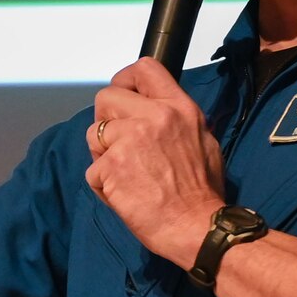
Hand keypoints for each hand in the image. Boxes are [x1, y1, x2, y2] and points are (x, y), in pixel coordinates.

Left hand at [85, 58, 226, 266]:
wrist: (197, 228)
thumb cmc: (202, 192)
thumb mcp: (204, 141)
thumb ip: (176, 120)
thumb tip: (157, 111)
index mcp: (178, 107)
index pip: (144, 68)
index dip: (125, 80)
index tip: (123, 94)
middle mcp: (153, 116)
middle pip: (105, 97)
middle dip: (105, 119)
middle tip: (118, 143)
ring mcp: (129, 140)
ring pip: (93, 133)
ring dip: (102, 155)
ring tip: (125, 174)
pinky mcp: (111, 166)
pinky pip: (93, 169)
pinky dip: (103, 185)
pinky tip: (124, 195)